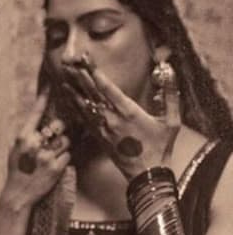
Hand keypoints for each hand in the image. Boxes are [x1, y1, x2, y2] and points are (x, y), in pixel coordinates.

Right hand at [3, 90, 71, 208]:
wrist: (18, 195)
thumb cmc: (17, 171)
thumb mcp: (15, 151)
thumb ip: (26, 136)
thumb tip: (37, 123)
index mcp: (23, 137)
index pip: (36, 113)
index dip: (44, 98)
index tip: (52, 84)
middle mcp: (35, 144)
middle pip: (58, 126)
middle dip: (61, 130)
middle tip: (58, 136)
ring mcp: (46, 156)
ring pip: (66, 141)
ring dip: (64, 145)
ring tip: (54, 154)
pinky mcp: (56, 167)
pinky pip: (68, 155)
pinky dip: (65, 158)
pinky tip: (56, 164)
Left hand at [60, 56, 175, 179]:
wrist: (147, 174)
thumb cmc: (161, 147)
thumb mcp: (171, 121)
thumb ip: (170, 95)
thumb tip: (169, 70)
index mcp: (128, 112)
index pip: (107, 88)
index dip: (95, 72)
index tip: (86, 59)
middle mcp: (112, 119)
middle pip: (92, 94)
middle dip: (80, 77)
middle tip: (68, 62)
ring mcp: (103, 129)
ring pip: (84, 105)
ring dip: (74, 90)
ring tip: (63, 76)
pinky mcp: (98, 137)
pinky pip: (84, 119)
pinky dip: (74, 107)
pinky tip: (67, 98)